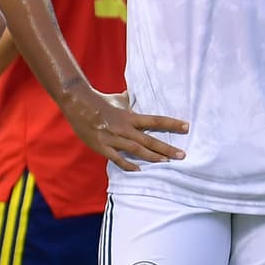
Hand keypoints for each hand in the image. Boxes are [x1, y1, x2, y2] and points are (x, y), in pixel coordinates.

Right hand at [63, 89, 187, 171]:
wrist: (78, 103)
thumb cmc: (99, 100)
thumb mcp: (118, 98)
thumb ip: (129, 99)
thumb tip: (135, 94)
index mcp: (130, 116)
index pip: (155, 120)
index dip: (172, 123)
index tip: (187, 126)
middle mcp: (125, 128)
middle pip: (149, 139)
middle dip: (167, 148)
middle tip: (182, 155)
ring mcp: (114, 138)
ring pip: (136, 150)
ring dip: (152, 157)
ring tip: (166, 163)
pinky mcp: (102, 146)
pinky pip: (117, 158)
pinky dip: (128, 165)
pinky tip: (138, 171)